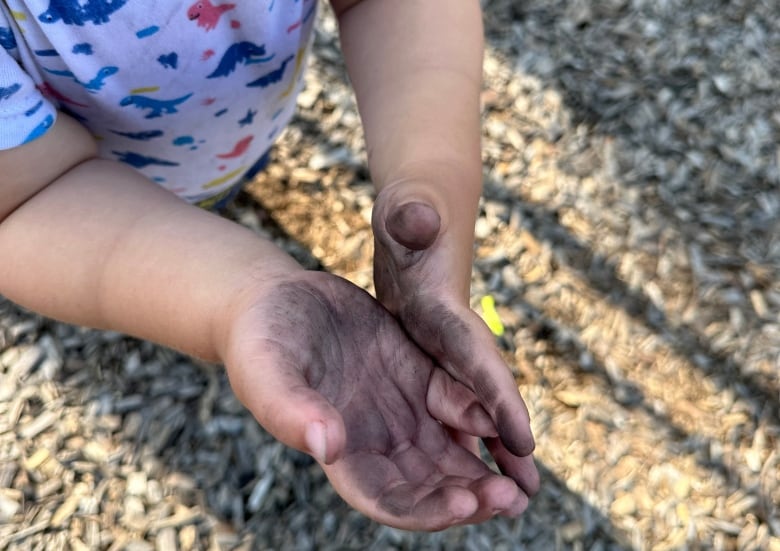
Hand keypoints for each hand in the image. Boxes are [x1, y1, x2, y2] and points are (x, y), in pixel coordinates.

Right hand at [222, 271, 528, 529]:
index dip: (426, 510)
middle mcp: (377, 441)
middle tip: (511, 499)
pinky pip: (458, 404)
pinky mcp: (417, 375)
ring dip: (486, 471)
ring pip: (451, 453)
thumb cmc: (258, 341)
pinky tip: (505, 424)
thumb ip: (290, 410)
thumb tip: (327, 446)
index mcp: (342, 454)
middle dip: (470, 499)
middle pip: (431, 486)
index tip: (462, 504)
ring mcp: (400, 410)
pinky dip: (483, 418)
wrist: (276, 300)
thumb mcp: (266, 372)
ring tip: (524, 482)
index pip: (388, 500)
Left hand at [372, 179, 539, 498]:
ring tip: (514, 496)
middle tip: (527, 492)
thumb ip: (414, 214)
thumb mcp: (409, 210)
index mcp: (448, 309)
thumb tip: (419, 217)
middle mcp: (458, 337)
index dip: (500, 398)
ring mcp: (448, 350)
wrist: (425, 218)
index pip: (479, 357)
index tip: (523, 440)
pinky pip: (451, 403)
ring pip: (473, 407)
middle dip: (507, 440)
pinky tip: (469, 468)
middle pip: (488, 395)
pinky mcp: (435, 356)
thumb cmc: (414, 211)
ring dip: (492, 447)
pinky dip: (466, 434)